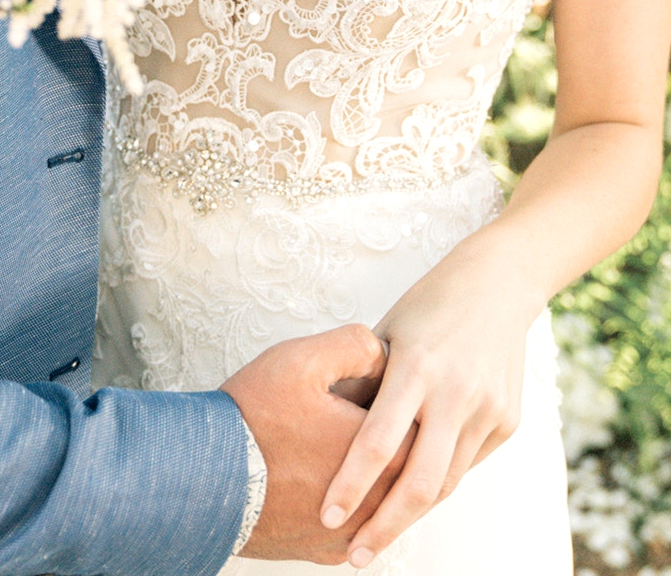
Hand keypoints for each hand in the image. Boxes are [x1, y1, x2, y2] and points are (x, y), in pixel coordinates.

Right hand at [222, 324, 411, 563]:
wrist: (205, 478)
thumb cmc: (253, 418)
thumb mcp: (302, 359)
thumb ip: (355, 345)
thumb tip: (384, 353)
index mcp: (380, 454)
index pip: (427, 430)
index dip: (413, 405)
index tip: (393, 390)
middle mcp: (375, 503)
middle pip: (413, 474)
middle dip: (401, 445)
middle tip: (371, 418)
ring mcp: (352, 534)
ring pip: (389, 508)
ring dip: (382, 480)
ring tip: (349, 448)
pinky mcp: (327, 551)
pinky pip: (360, 531)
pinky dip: (357, 510)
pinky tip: (337, 485)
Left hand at [318, 264, 531, 567]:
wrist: (498, 284)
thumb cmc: (426, 306)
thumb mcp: (388, 332)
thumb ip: (365, 380)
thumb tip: (326, 430)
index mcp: (416, 366)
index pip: (377, 441)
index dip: (351, 485)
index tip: (327, 517)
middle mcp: (454, 392)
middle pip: (419, 482)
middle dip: (384, 527)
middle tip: (353, 557)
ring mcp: (486, 409)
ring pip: (446, 483)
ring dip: (410, 514)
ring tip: (376, 537)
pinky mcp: (507, 421)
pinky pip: (465, 465)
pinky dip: (437, 483)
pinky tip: (412, 498)